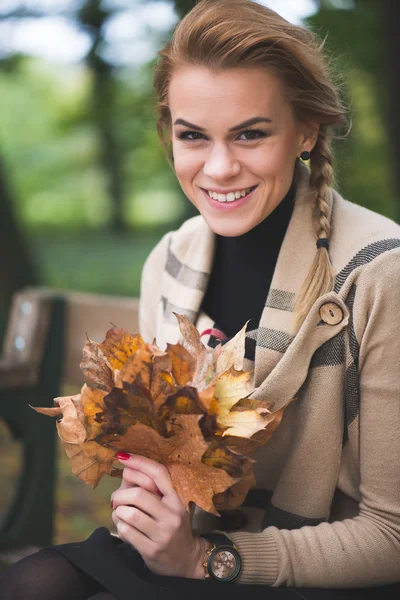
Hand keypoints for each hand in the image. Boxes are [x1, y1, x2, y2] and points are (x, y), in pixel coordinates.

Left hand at [111, 453, 208, 578]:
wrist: (187, 560)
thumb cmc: (173, 527)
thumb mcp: (170, 506)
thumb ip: (152, 490)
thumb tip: (127, 469)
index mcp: (177, 500)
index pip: (159, 474)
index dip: (140, 462)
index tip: (123, 456)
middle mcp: (172, 515)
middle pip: (139, 494)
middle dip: (120, 494)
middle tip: (115, 499)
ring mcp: (162, 534)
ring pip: (130, 513)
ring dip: (118, 511)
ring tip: (119, 513)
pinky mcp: (151, 550)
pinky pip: (126, 532)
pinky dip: (119, 525)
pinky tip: (123, 526)